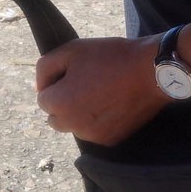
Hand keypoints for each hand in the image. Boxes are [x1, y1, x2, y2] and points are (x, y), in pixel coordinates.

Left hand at [35, 38, 167, 143]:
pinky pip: (94, 133)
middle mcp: (72, 125)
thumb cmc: (111, 57)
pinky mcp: (111, 140)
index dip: (57, 82)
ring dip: (80, 114)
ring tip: (101, 93)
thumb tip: (38, 87)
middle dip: (64, 102)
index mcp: (59, 104)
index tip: (75, 73)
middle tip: (85, 84)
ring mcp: (92, 136)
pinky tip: (112, 104)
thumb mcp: (72, 50)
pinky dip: (98, 122)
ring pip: (75, 126)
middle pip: (55, 117)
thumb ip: (46, 67)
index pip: (43, 98)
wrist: (152, 72)